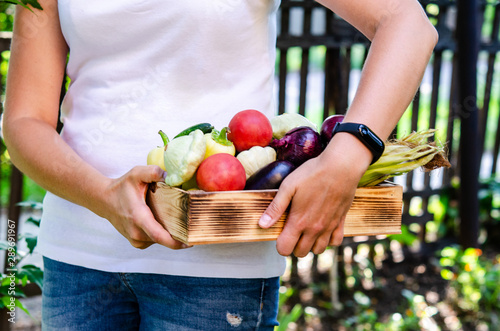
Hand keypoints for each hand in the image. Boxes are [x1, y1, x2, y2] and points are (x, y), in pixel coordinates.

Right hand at [102, 165, 188, 249]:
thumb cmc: (122, 187)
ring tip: (178, 221)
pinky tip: (165, 223)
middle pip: (164, 239)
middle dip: (180, 236)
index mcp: (138, 217)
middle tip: (193, 227)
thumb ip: (152, 172)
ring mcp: (136, 239)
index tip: (190, 243)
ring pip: (161, 240)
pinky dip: (163, 234)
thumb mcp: (136, 174)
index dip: (175, 242)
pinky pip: (155, 240)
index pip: (158, 235)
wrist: (105, 200)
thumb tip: (169, 176)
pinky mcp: (137, 242)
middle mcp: (136, 232)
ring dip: (171, 234)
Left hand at [259, 136, 369, 256]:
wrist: (341, 166)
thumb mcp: (288, 186)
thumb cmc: (312, 173)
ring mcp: (329, 227)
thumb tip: (262, 225)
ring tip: (307, 229)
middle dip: (294, 245)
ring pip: (318, 250)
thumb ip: (275, 208)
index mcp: (299, 222)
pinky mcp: (341, 222)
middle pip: (301, 253)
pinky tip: (323, 227)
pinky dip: (329, 239)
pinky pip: (335, 242)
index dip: (280, 244)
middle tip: (292, 229)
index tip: (280, 232)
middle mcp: (314, 229)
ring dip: (311, 244)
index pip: (285, 249)